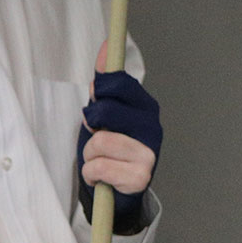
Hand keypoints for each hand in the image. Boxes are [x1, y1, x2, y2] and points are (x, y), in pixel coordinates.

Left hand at [81, 42, 161, 226]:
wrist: (118, 194)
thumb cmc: (109, 150)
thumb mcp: (104, 115)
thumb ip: (104, 86)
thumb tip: (107, 49)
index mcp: (145, 107)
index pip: (118, 83)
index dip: (99, 93)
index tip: (96, 103)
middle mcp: (152, 126)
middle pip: (104, 111)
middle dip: (90, 127)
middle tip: (97, 138)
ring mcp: (148, 152)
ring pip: (98, 141)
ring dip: (89, 154)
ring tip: (99, 161)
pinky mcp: (140, 176)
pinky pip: (98, 167)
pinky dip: (91, 173)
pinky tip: (102, 177)